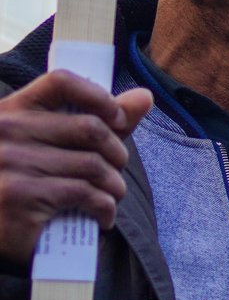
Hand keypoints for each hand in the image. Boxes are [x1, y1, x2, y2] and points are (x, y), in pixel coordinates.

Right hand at [0, 72, 151, 267]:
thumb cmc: (24, 187)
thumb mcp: (49, 148)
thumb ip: (94, 123)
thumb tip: (144, 96)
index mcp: (10, 112)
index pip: (60, 82)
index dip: (100, 96)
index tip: (118, 119)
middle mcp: (5, 131)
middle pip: (90, 128)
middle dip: (116, 154)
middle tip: (114, 174)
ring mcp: (9, 163)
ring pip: (93, 165)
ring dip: (114, 186)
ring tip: (109, 198)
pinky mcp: (19, 197)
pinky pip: (86, 194)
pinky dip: (105, 208)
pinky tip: (102, 217)